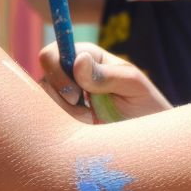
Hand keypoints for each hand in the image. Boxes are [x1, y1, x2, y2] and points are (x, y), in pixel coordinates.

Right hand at [39, 42, 172, 122]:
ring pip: (43, 102)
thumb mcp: (133, 86)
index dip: (56, 71)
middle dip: (60, 98)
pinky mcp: (62, 120)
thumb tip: (78, 60)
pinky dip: (62, 128)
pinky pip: (46, 122)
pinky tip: (83, 130)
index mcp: (87, 57)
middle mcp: (70, 74)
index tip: (77, 95)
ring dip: (64, 115)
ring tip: (89, 121)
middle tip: (85, 111)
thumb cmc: (145, 105)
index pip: (53, 53)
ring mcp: (64, 98)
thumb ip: (107, 74)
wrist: (147, 138)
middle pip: (43, 78)